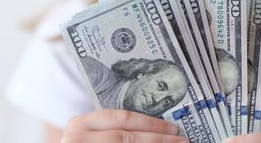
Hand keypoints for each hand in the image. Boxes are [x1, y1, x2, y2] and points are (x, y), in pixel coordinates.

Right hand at [61, 109, 187, 142]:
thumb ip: (112, 128)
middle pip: (127, 138)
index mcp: (81, 125)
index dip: (151, 123)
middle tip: (182, 140)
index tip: (173, 127)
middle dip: (158, 139)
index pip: (122, 119)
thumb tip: (154, 129)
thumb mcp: (89, 133)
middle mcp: (79, 140)